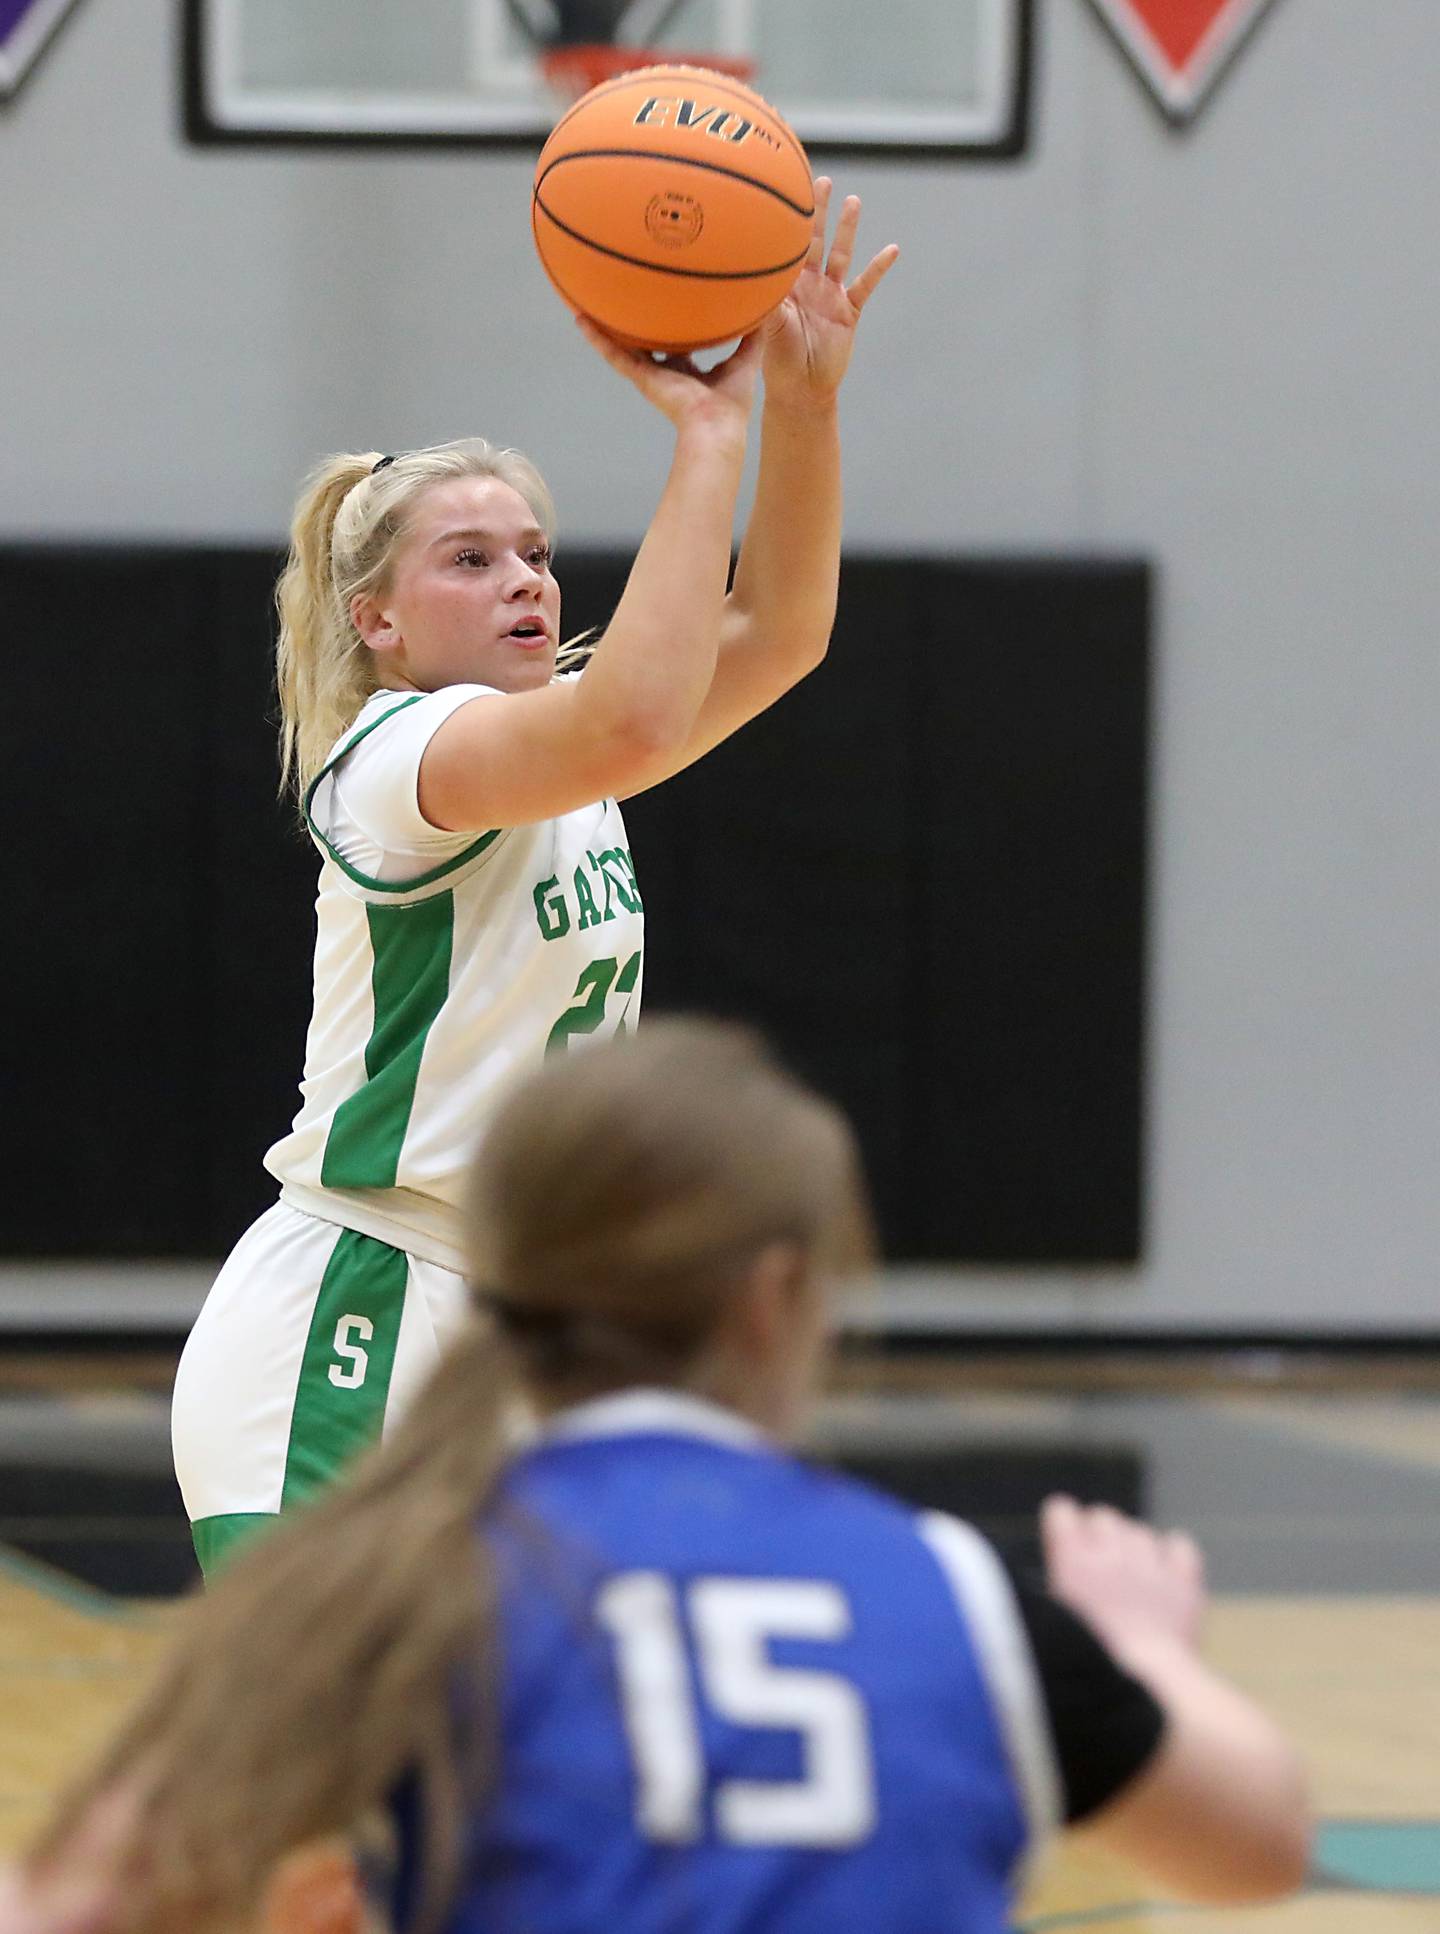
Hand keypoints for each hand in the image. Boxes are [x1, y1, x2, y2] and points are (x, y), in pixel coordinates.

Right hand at [575, 316, 761, 436]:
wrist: (717, 427)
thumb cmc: (732, 404)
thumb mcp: (746, 362)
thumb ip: (752, 338)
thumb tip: (765, 309)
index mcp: (690, 372)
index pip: (678, 345)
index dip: (673, 328)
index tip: (668, 308)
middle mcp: (668, 372)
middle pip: (648, 344)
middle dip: (637, 327)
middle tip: (624, 301)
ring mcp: (652, 375)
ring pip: (624, 347)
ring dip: (605, 329)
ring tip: (586, 306)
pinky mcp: (642, 377)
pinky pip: (615, 355)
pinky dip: (598, 339)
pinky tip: (581, 320)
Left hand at [758, 178, 898, 408]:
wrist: (802, 390)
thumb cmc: (777, 362)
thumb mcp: (769, 329)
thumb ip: (765, 303)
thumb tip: (753, 280)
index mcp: (784, 285)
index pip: (783, 246)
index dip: (783, 220)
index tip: (782, 190)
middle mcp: (807, 284)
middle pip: (813, 239)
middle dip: (816, 211)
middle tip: (818, 179)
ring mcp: (830, 295)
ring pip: (840, 254)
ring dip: (847, 229)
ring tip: (853, 201)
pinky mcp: (849, 310)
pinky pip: (866, 285)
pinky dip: (878, 267)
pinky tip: (891, 249)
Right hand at [1041, 1494, 1206, 1661]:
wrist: (1145, 1689)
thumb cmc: (1088, 1666)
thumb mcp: (1053, 1624)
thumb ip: (1057, 1588)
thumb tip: (1062, 1574)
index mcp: (1071, 1559)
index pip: (1061, 1510)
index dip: (1064, 1527)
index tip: (1066, 1546)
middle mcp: (1110, 1551)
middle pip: (1104, 1516)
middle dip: (1100, 1536)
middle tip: (1100, 1571)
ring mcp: (1150, 1563)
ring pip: (1140, 1532)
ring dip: (1134, 1549)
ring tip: (1132, 1583)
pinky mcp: (1183, 1580)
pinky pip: (1179, 1544)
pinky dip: (1173, 1556)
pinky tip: (1165, 1578)